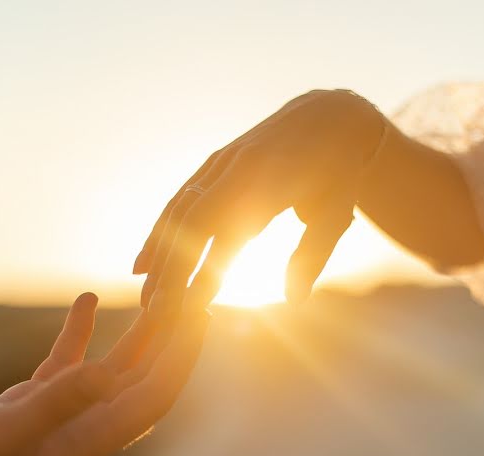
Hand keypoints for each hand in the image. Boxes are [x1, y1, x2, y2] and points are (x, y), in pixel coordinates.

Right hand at [0, 293, 208, 455]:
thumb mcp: (9, 429)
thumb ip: (59, 401)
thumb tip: (109, 375)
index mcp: (95, 438)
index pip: (156, 392)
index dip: (182, 352)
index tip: (200, 312)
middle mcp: (91, 425)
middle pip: (146, 375)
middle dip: (173, 335)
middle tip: (193, 291)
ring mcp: (67, 411)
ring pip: (117, 366)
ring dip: (141, 330)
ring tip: (160, 290)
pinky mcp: (41, 399)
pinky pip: (73, 358)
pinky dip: (82, 330)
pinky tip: (86, 298)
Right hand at [134, 89, 384, 311]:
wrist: (328, 116)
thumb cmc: (338, 174)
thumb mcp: (335, 215)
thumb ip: (312, 256)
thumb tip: (294, 300)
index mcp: (269, 182)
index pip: (230, 235)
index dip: (207, 272)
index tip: (190, 309)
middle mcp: (237, 168)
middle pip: (192, 225)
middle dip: (171, 269)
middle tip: (156, 312)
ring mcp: (221, 163)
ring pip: (179, 212)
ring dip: (158, 255)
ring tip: (145, 295)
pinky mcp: (214, 164)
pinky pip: (180, 200)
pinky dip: (160, 232)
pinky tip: (146, 262)